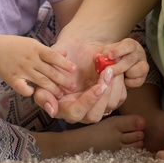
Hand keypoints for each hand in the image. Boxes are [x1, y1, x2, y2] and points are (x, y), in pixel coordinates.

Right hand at [0, 35, 75, 97]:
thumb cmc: (16, 46)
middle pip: (50, 71)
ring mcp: (21, 70)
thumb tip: (66, 53)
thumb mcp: (32, 44)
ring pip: (41, 82)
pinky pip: (24, 89)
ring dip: (52, 89)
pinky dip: (30, 92)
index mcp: (36, 49)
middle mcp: (30, 60)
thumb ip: (48, 51)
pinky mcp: (13, 79)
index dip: (64, 63)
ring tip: (61, 95)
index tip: (74, 69)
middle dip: (63, 81)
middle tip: (73, 87)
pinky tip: (35, 93)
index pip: (53, 56)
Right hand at [32, 37, 147, 122]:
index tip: (99, 87)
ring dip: (114, 88)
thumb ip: (43, 93)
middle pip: (94, 115)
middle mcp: (81, 111)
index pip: (76, 112)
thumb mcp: (47, 76)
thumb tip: (51, 111)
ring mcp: (96, 106)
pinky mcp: (110, 98)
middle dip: (103, 96)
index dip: (88, 102)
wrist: (77, 48)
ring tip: (112, 69)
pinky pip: (119, 97)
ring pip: (110, 107)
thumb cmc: (59, 60)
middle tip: (108, 73)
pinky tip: (117, 70)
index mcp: (63, 108)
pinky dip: (120, 84)